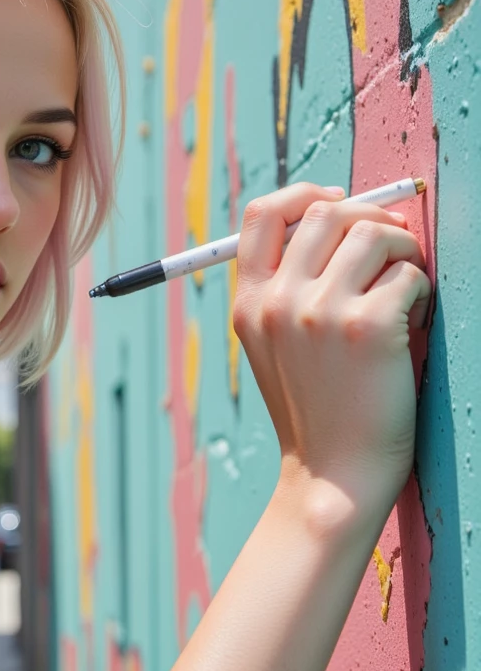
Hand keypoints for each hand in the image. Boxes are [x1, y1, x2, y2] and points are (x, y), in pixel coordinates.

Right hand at [232, 183, 430, 523]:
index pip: (264, 214)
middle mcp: (278, 302)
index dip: (306, 194)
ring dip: (402, 251)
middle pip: (326, 212)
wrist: (334, 476)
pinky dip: (421, 292)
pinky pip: (409, 275)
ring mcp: (320, 313)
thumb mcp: (276, 349)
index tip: (338, 203)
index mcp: (250, 304)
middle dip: (370, 218)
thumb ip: (288, 289)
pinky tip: (412, 324)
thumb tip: (342, 217)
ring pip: (373, 234)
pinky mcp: (367, 327)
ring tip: (407, 286)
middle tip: (393, 247)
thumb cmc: (318, 411)